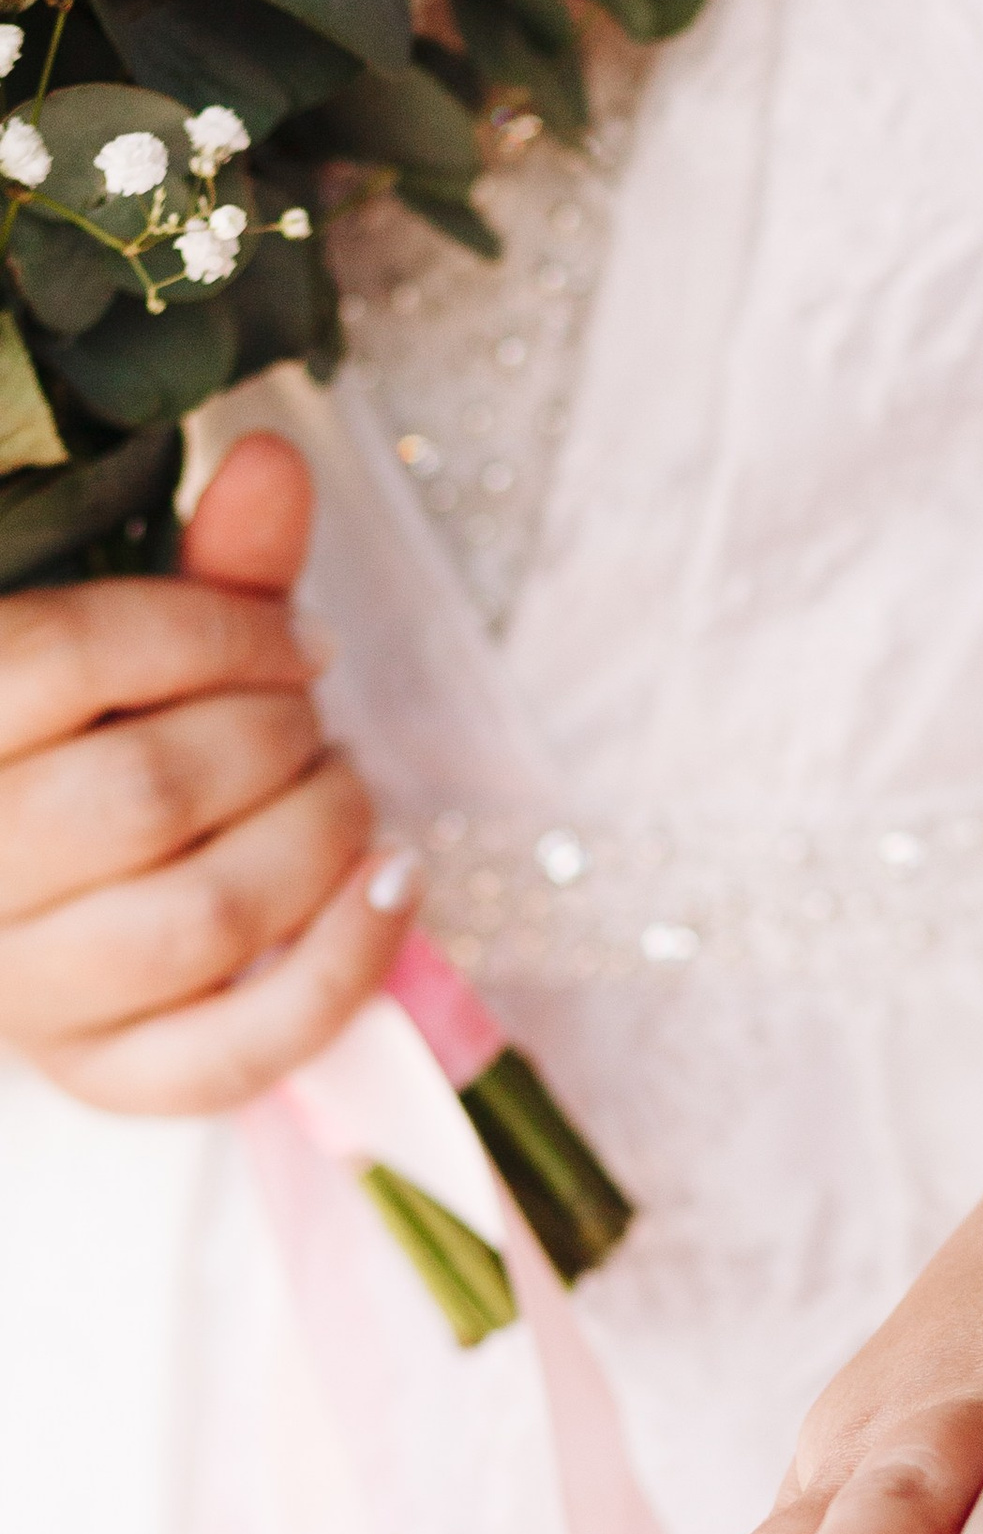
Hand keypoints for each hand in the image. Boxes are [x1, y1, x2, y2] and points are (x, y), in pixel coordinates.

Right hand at [0, 431, 410, 1115]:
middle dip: (276, 740)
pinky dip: (345, 965)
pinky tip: (394, 886)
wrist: (29, 912)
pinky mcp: (107, 1079)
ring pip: (205, 917)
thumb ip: (204, 573)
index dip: (216, 632)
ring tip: (347, 794)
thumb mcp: (130, 659)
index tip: (302, 644)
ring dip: (319, 839)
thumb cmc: (87, 761)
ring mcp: (27, 992)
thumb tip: (274, 454)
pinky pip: (241, 1049)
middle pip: (147, 791)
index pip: (68, 657)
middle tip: (316, 726)